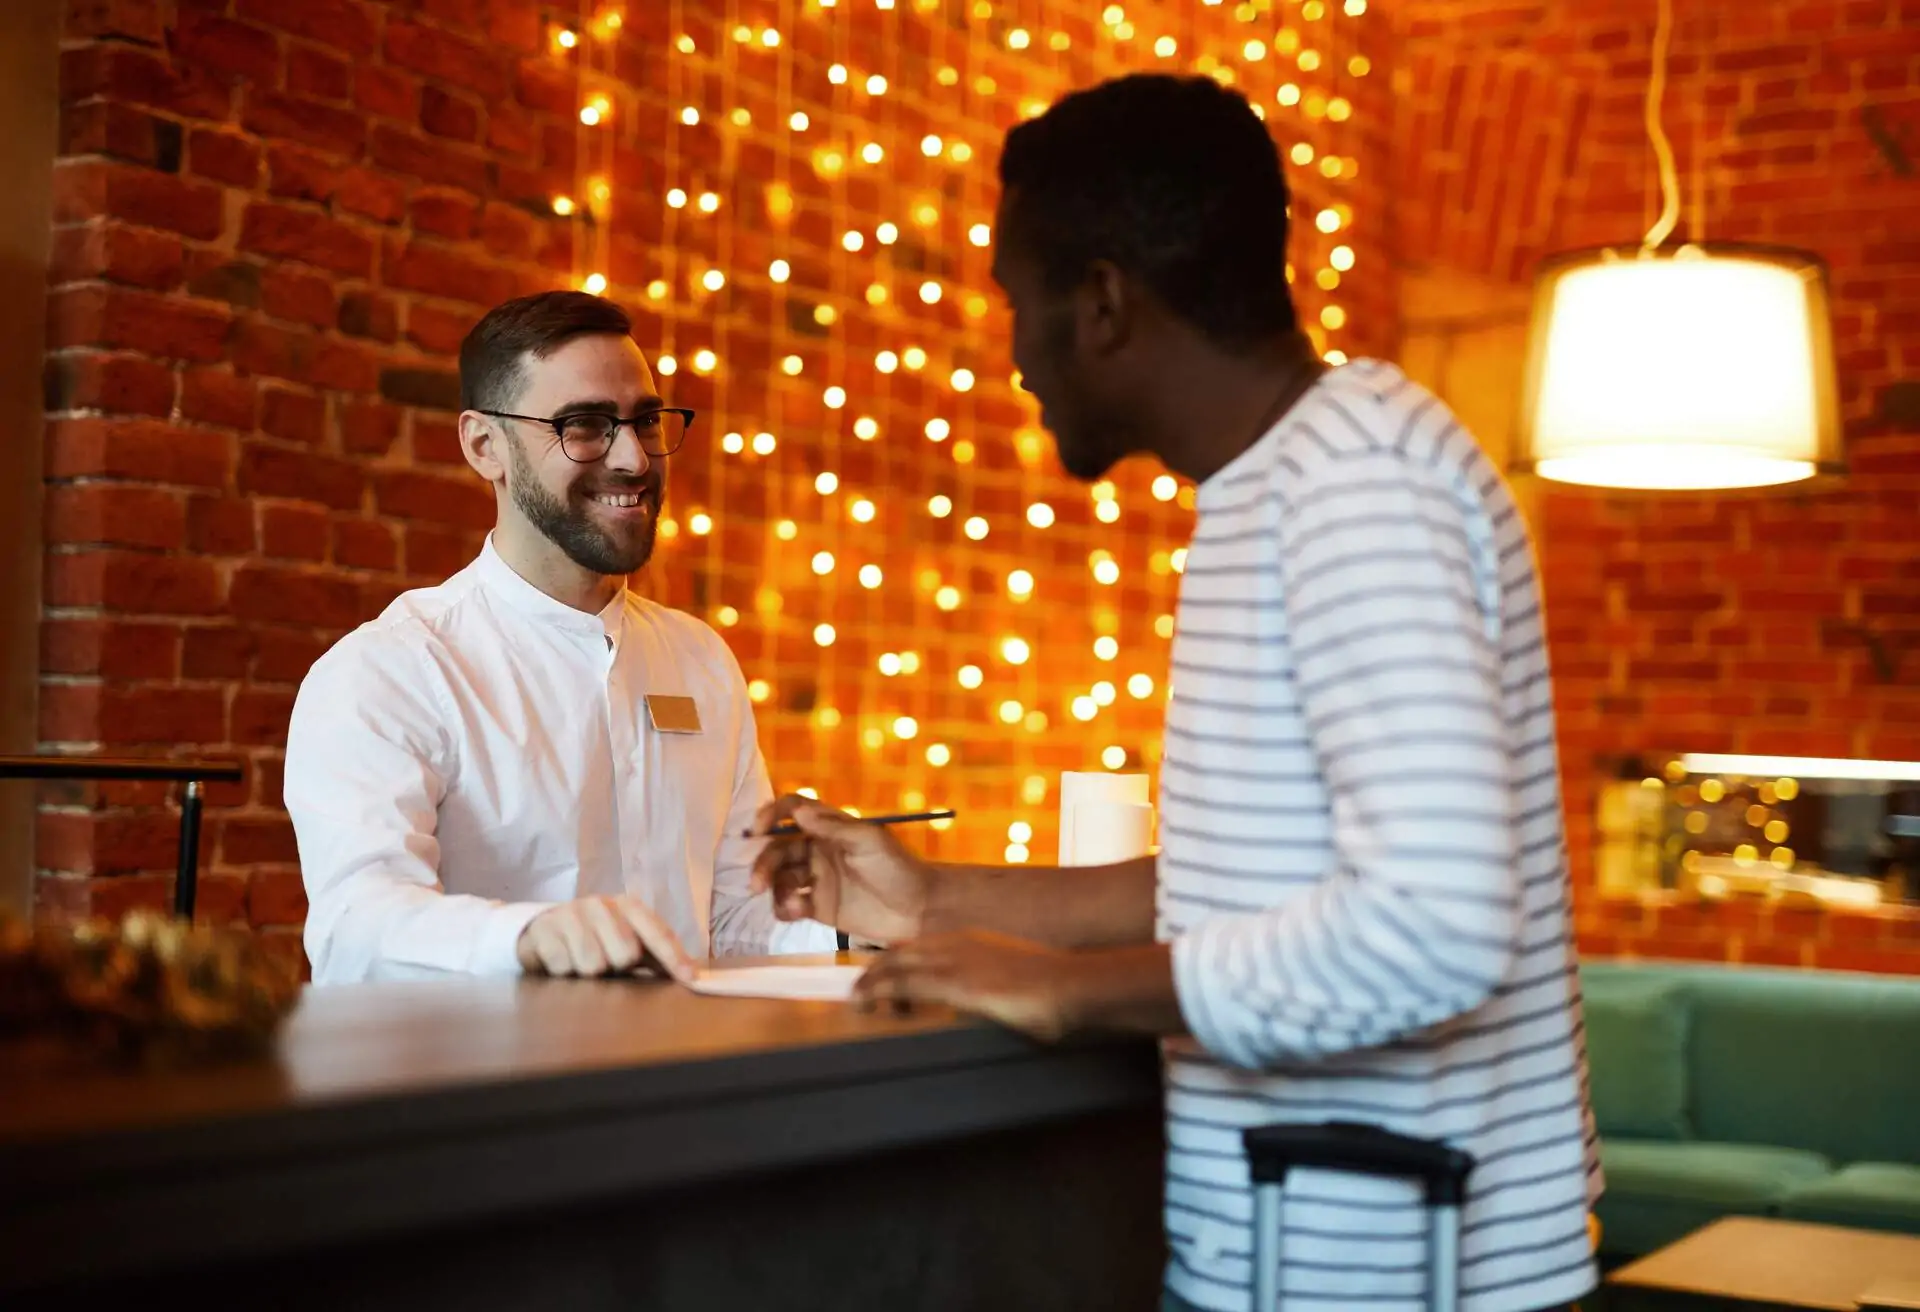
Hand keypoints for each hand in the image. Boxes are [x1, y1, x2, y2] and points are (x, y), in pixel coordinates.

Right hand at [515, 895, 693, 981]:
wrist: (544, 929)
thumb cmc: (595, 939)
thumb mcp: (627, 942)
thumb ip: (657, 956)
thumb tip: (693, 974)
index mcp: (628, 906)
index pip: (658, 933)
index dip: (674, 957)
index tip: (690, 978)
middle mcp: (601, 904)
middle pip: (625, 954)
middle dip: (617, 967)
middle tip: (607, 964)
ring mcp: (571, 913)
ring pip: (593, 964)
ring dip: (589, 973)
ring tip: (582, 963)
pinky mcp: (544, 929)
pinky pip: (564, 966)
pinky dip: (564, 972)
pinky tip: (562, 962)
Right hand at [748, 795, 930, 943]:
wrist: (918, 911)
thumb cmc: (898, 868)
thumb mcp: (869, 841)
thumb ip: (833, 827)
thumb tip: (798, 812)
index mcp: (829, 827)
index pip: (792, 811)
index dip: (771, 815)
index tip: (757, 830)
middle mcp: (817, 850)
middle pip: (777, 849)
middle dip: (763, 863)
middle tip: (756, 883)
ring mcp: (816, 879)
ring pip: (779, 878)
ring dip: (774, 889)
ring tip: (792, 904)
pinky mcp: (817, 907)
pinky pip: (788, 904)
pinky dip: (785, 907)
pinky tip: (798, 912)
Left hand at [852, 930, 1078, 1042]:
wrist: (1070, 984)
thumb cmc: (1052, 987)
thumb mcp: (1014, 979)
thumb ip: (992, 986)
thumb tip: (987, 1003)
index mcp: (971, 940)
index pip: (919, 946)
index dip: (894, 961)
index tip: (880, 976)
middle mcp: (957, 943)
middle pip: (900, 953)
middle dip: (875, 971)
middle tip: (858, 991)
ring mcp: (955, 962)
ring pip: (895, 966)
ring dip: (871, 982)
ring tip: (856, 1000)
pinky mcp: (956, 984)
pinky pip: (905, 986)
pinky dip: (880, 993)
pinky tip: (865, 1004)